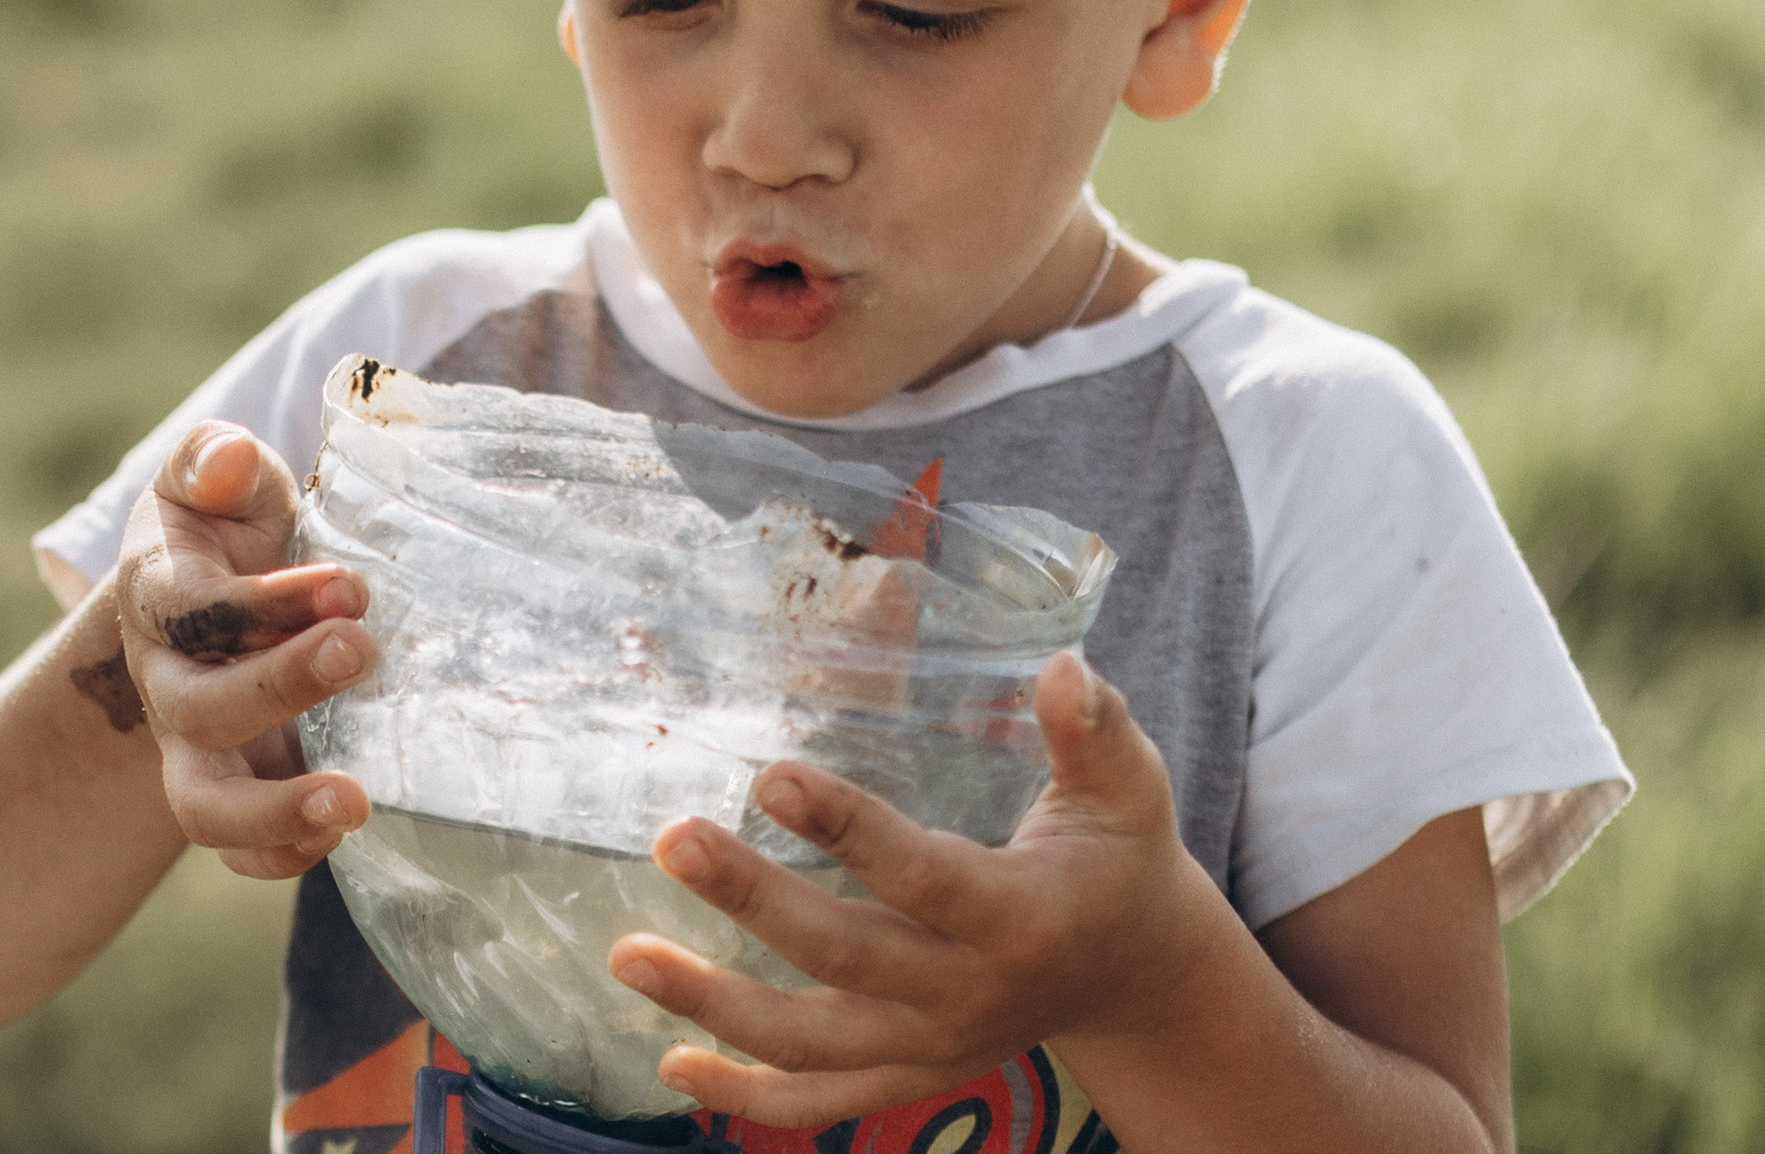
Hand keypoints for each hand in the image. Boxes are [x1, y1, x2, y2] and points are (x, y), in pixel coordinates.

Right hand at [110, 422, 376, 878]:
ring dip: (276, 810)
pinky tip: (347, 828)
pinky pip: (244, 852)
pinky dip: (285, 853)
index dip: (263, 605)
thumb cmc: (226, 527)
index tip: (345, 583)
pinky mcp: (246, 789)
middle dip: (280, 686)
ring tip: (356, 799)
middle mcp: (170, 685)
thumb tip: (226, 461)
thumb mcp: (216, 477)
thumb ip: (212, 459)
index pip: (193, 613)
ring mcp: (203, 750)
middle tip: (362, 648)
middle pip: (198, 711)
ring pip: (205, 805)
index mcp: (158, 599)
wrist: (218, 600)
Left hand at [606, 651, 1213, 1126]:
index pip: (924, 878)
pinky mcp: (912, 1074)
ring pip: (813, 1044)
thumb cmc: (1119, 859)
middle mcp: (973, 994)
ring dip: (715, 1005)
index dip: (848, 830)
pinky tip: (668, 1063)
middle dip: (754, 902)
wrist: (1136, 977)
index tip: (770, 777)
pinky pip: (821, 1098)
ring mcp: (936, 1046)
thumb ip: (1094, 730)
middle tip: (675, 840)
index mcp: (1024, 918)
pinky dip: (746, 1091)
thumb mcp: (1128, 790)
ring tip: (628, 956)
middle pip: (846, 958)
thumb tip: (1063, 665)